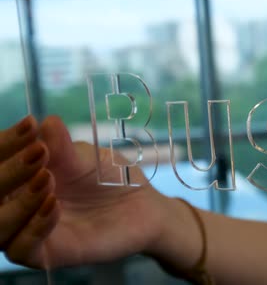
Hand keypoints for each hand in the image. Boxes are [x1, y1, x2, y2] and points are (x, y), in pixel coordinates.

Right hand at [2, 116, 172, 268]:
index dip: (6, 143)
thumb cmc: (109, 176)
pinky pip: (21, 248)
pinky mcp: (45, 253)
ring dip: (19, 202)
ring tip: (47, 178)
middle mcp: (14, 202)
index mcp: (19, 173)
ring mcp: (26, 229)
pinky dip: (34, 226)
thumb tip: (45, 123)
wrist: (142, 205)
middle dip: (8, 171)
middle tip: (38, 153)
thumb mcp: (87, 158)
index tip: (28, 126)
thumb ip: (63, 147)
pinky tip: (53, 206)